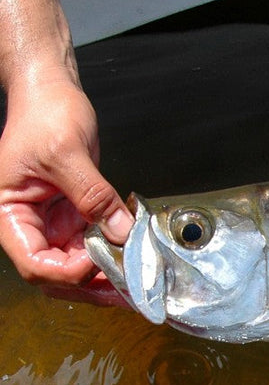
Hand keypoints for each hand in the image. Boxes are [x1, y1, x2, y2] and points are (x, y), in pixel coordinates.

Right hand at [0, 76, 132, 304]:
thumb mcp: (67, 152)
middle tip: (130, 292)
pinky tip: (138, 259)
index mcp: (10, 214)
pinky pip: (96, 245)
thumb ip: (93, 195)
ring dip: (109, 277)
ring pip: (79, 266)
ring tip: (140, 284)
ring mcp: (54, 223)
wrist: (51, 92)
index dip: (68, 272)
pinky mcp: (76, 216)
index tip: (99, 260)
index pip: (34, 262)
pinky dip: (116, 255)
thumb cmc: (44, 114)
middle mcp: (29, 224)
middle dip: (93, 286)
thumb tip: (120, 231)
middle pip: (57, 274)